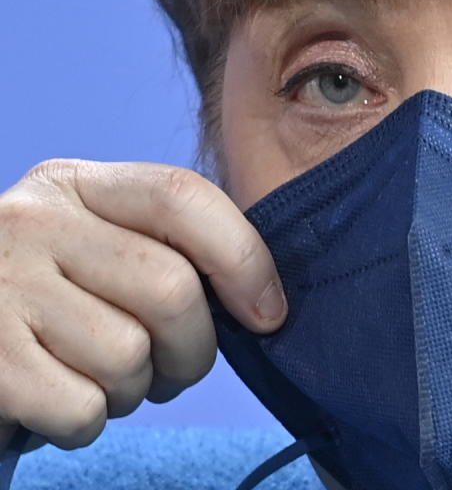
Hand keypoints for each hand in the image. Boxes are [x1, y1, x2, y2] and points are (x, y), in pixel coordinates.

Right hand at [0, 160, 285, 451]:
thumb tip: (263, 303)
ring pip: (129, 356)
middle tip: (174, 367)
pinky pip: (83, 408)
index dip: (244, 258)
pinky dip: (88, 423)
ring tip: (104, 379)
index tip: (268, 313)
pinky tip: (63, 401)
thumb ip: (167, 250)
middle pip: (171, 288)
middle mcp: (32, 223)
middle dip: (193, 349)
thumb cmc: (53, 304)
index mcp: (74, 186)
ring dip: (135, 390)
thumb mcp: (98, 248)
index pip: (181, 195)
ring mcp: (1, 289)